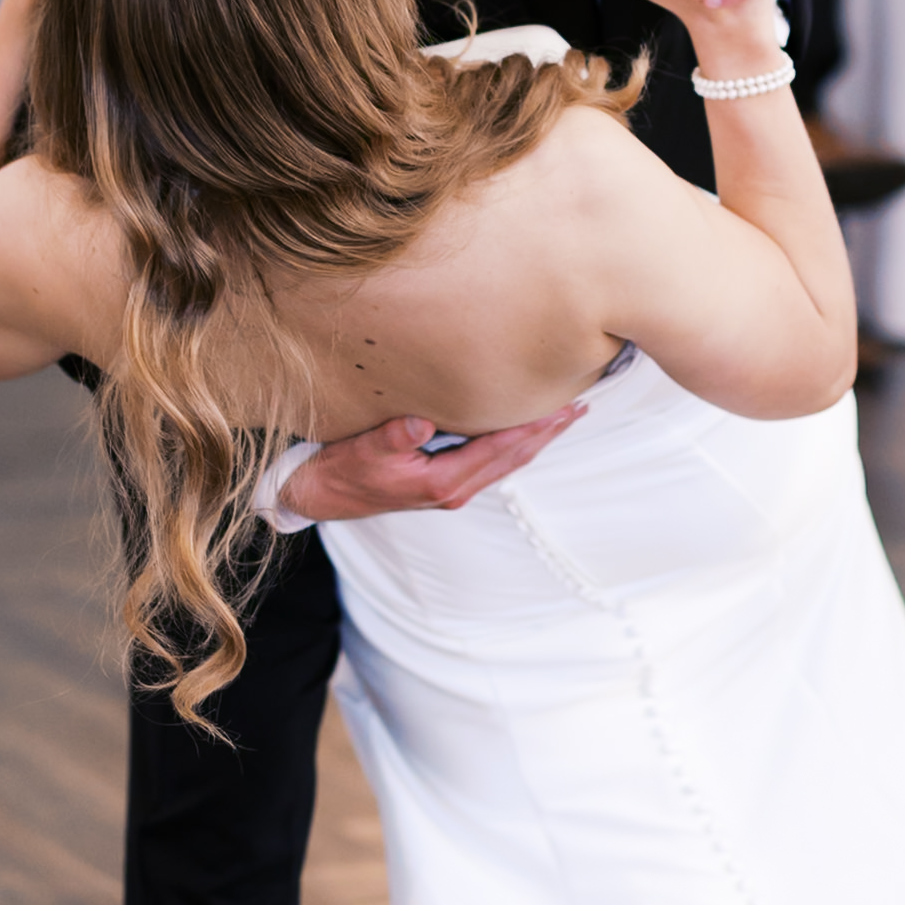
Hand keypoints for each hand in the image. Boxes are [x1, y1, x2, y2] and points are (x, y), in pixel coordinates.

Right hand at [280, 402, 582, 521]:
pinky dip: (516, 446)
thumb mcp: (363, 451)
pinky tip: (525, 432)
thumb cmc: (343, 471)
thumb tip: (421, 423)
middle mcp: (455, 489)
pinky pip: (493, 462)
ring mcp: (452, 489)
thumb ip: (393, 437)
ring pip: (507, 462)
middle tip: (582, 407)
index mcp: (442, 482)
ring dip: (538, 440)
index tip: (563, 408)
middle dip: (548, 433)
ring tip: (565, 417)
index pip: (500, 450)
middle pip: (514, 458)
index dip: (533, 428)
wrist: (323, 496)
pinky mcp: (446, 483)